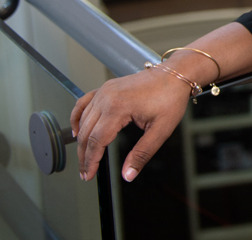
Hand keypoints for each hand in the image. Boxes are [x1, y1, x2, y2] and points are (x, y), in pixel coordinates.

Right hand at [70, 67, 190, 181]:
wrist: (175, 75)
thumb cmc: (170, 98)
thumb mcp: (161, 130)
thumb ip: (142, 154)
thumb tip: (128, 175)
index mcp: (118, 107)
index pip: (96, 141)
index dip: (91, 161)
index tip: (89, 175)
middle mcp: (106, 97)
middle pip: (86, 132)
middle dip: (84, 155)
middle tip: (85, 172)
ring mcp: (104, 91)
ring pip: (83, 120)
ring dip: (80, 141)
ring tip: (84, 158)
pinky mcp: (106, 88)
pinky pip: (83, 103)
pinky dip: (77, 117)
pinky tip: (76, 130)